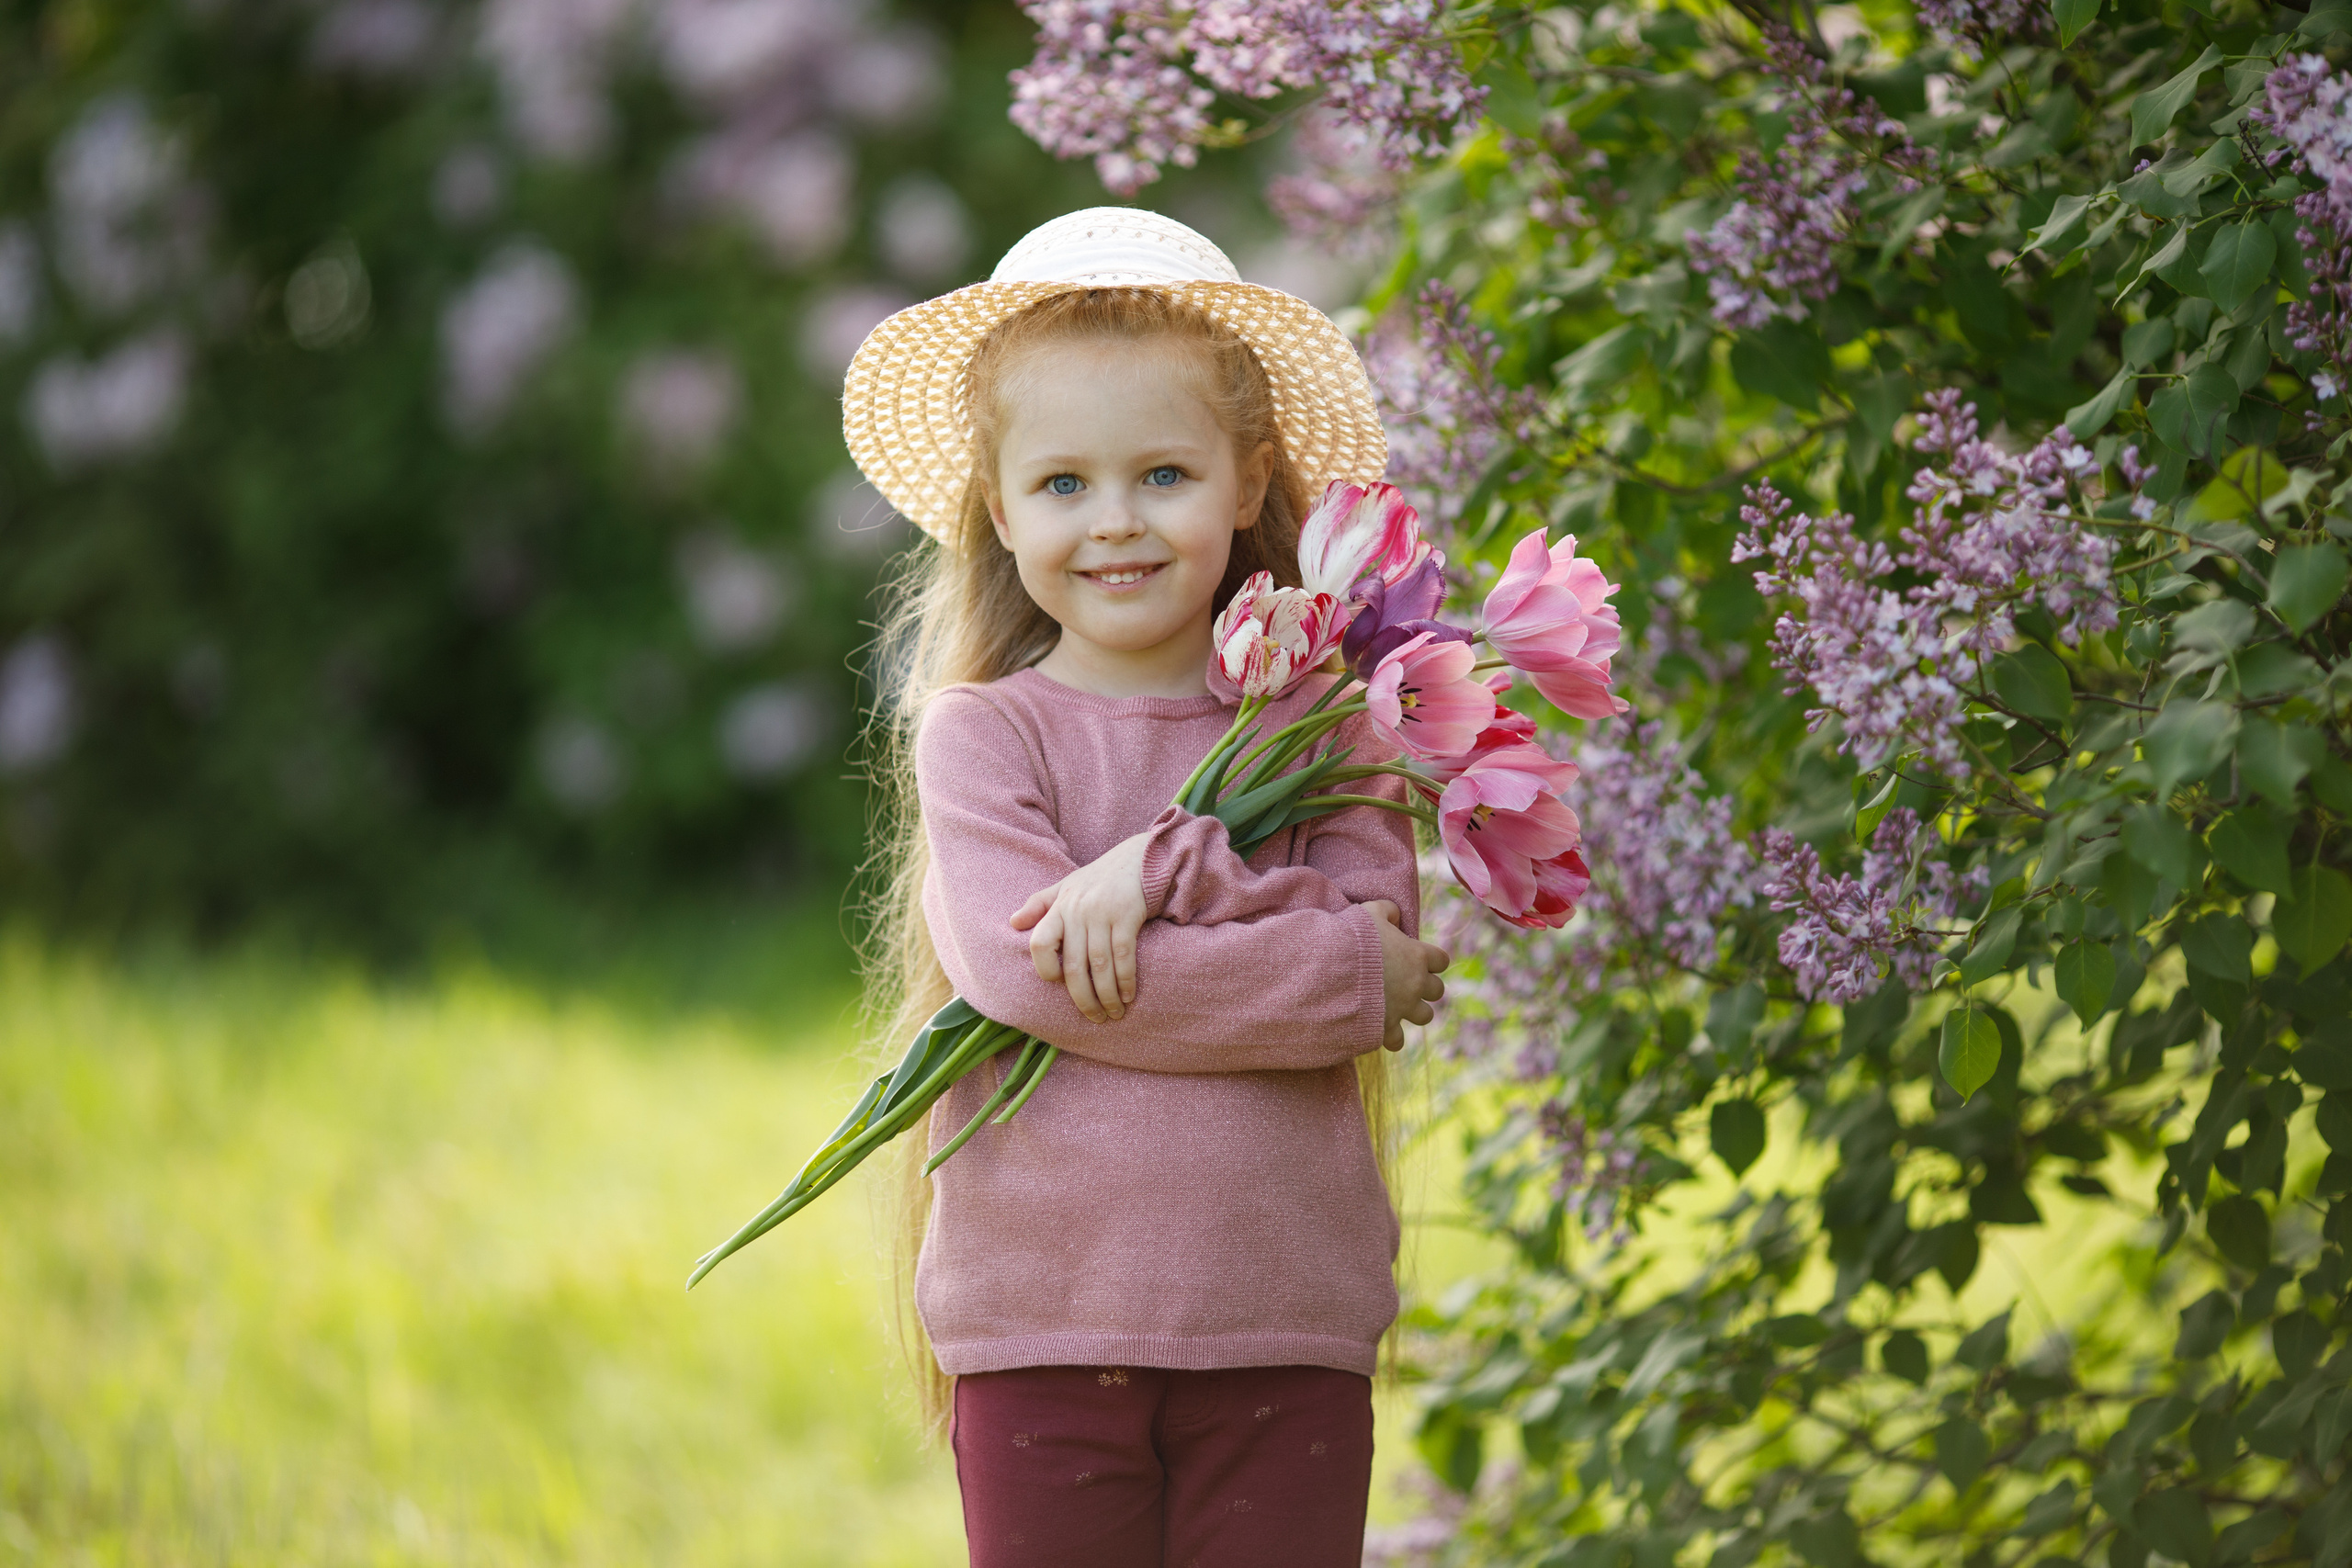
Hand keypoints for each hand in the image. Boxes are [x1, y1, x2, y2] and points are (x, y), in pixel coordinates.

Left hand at [1009, 831, 1151, 1022]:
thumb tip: (1012, 922)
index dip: (1046, 970)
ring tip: (1114, 1013)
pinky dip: (1125, 980)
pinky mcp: (1127, 915)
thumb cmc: (1099, 877)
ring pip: (1099, 966)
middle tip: (1094, 1018)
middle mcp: (1077, 911)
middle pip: (1072, 966)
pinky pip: (1124, 956)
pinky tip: (1129, 995)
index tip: (1061, 986)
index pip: (1039, 944)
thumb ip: (1039, 904)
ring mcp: (1102, 914)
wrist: (1139, 857)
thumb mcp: (1065, 885)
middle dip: (1083, 999)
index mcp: (1059, 907)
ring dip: (1107, 996)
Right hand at [1367, 899, 1447, 1050]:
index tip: (1415, 958)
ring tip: (1395, 1005)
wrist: (1331, 969)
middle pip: (1437, 990)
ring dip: (1413, 1011)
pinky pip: (1398, 1041)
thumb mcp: (1369, 912)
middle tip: (1403, 981)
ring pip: (1425, 1016)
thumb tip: (1395, 915)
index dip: (1430, 960)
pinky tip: (1379, 1028)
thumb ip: (1388, 911)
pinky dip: (1391, 1036)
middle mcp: (1416, 984)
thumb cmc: (1352, 937)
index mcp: (1417, 956)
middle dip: (1423, 987)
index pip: (1442, 960)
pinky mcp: (1385, 1027)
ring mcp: (1403, 1008)